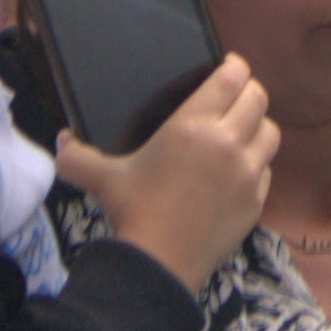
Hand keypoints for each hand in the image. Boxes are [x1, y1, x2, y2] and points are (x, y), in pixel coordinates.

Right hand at [56, 57, 277, 287]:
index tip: (229, 66)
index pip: (231, 78)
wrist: (158, 264)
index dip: (234, 66)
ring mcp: (247, 173)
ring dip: (258, 128)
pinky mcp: (255, 202)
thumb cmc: (132, 211)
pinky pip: (266, 171)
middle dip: (248, 92)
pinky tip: (238, 173)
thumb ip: (77, 157)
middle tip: (234, 97)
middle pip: (257, 98)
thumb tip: (60, 141)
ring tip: (242, 133)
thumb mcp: (102, 178)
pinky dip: (257, 166)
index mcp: (193, 125)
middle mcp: (227, 143)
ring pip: (270, 133)